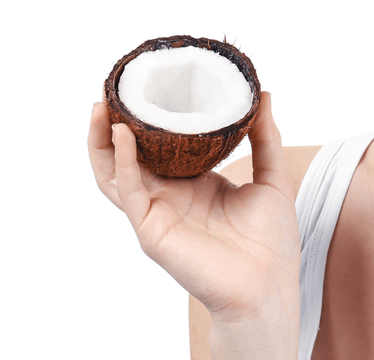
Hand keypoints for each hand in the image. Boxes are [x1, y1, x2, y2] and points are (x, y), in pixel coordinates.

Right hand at [87, 93, 299, 323]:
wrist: (270, 285)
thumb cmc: (272, 241)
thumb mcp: (272, 177)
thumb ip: (266, 137)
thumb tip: (263, 95)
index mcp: (194, 184)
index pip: (161, 148)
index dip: (151, 121)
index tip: (149, 87)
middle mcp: (170, 197)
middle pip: (129, 158)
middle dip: (113, 126)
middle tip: (113, 92)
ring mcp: (158, 214)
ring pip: (115, 175)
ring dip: (103, 142)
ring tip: (101, 109)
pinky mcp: (152, 230)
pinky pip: (130, 193)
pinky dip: (124, 163)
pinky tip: (123, 137)